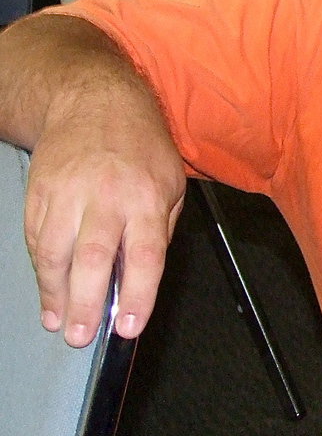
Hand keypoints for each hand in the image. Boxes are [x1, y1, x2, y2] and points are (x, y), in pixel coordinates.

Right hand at [25, 121, 185, 346]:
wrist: (94, 100)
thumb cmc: (140, 143)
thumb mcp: (171, 182)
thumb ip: (162, 229)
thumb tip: (144, 274)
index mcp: (146, 198)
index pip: (145, 255)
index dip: (138, 294)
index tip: (130, 325)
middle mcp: (106, 197)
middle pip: (93, 258)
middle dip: (86, 303)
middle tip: (82, 335)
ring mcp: (67, 195)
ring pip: (55, 253)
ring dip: (56, 294)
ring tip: (60, 322)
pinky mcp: (39, 193)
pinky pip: (36, 239)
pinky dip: (40, 270)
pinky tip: (48, 292)